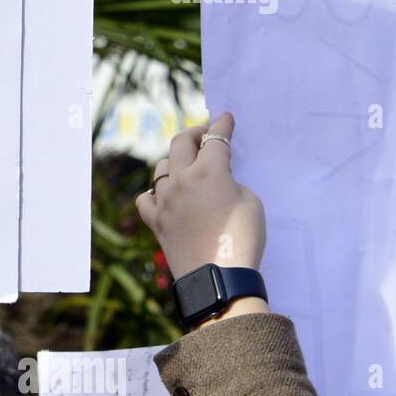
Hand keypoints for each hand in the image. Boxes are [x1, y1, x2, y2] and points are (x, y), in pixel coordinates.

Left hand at [137, 112, 266, 286]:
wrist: (219, 277)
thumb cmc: (243, 238)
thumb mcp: (250, 202)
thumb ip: (231, 182)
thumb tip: (218, 180)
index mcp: (208, 171)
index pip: (215, 138)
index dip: (222, 126)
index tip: (226, 119)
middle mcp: (180, 180)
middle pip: (181, 143)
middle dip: (195, 133)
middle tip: (205, 135)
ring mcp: (164, 200)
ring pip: (160, 168)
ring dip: (174, 161)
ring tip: (186, 165)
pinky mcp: (155, 221)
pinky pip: (146, 198)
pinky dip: (154, 193)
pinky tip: (163, 195)